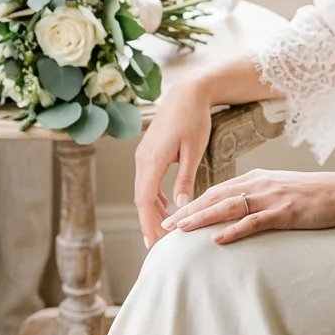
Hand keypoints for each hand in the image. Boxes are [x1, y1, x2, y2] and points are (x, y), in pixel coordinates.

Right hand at [135, 77, 213, 248]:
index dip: (148, 223)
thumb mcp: (194, 150)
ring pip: (143, 189)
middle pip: (140, 198)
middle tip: (159, 243)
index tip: (153, 243)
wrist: (189, 91)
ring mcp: (143, 154)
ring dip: (151, 209)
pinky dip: (153, 194)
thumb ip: (185, 178)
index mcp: (152, 161)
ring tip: (163, 228)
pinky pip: (147, 178)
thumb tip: (179, 205)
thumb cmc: (194, 118)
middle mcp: (142, 159)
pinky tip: (165, 203)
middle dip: (148, 221)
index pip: (145, 201)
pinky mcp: (149, 150)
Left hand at [159, 167, 334, 244]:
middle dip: (188, 211)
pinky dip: (234, 230)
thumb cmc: (314, 194)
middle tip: (165, 225)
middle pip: (215, 197)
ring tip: (181, 231)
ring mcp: (271, 197)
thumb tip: (237, 212)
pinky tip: (218, 239)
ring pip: (228, 207)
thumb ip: (259, 196)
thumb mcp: (281, 189)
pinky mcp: (284, 212)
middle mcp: (259, 184)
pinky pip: (254, 221)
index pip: (217, 190)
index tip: (173, 216)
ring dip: (202, 218)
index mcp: (257, 178)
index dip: (193, 203)